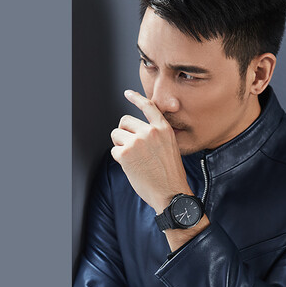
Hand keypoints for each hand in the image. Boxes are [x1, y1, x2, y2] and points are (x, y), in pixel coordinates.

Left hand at [110, 90, 190, 212]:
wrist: (171, 193)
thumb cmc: (170, 176)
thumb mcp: (170, 148)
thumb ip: (156, 136)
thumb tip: (136, 132)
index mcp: (163, 129)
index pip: (148, 107)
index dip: (136, 98)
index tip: (128, 93)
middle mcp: (150, 132)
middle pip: (125, 121)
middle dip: (124, 133)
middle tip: (132, 148)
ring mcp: (137, 141)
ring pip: (116, 134)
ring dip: (120, 146)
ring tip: (134, 159)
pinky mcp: (126, 153)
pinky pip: (114, 150)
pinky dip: (120, 159)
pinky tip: (132, 167)